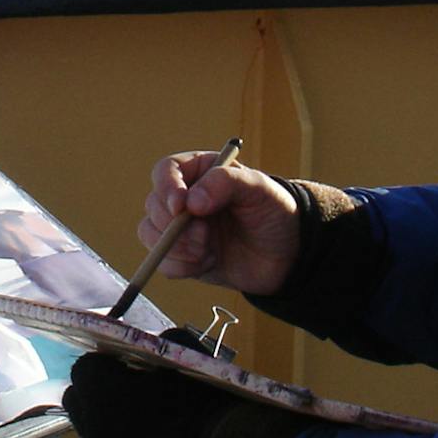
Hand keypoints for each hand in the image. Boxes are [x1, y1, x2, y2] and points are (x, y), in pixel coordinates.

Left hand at [63, 353, 234, 437]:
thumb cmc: (199, 406)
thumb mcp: (187, 361)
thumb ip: (164, 345)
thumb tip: (158, 343)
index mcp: (101, 392)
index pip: (84, 368)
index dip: (105, 364)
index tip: (126, 364)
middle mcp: (93, 430)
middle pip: (79, 404)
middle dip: (97, 394)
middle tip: (130, 392)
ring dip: (112, 428)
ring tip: (148, 427)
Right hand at [137, 150, 300, 294]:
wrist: (288, 255)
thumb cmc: (275, 213)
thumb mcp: (259, 189)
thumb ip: (226, 183)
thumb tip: (192, 201)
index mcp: (200, 171)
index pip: (166, 171)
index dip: (167, 188)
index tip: (181, 208)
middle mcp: (184, 197)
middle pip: (154, 205)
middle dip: (175, 226)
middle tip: (205, 236)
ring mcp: (180, 228)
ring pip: (150, 234)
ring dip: (176, 248)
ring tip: (209, 251)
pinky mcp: (182, 255)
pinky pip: (163, 262)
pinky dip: (182, 266)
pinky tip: (209, 262)